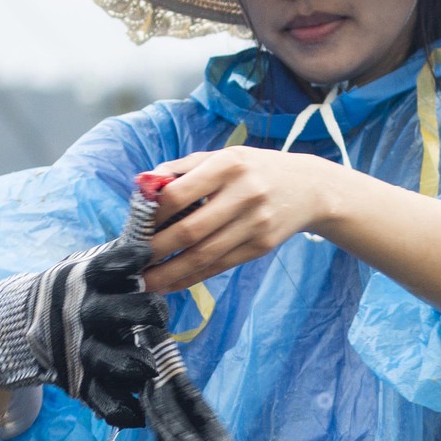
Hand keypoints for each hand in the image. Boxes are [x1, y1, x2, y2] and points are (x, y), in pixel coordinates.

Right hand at [0, 237, 170, 426]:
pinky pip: (100, 399)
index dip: (128, 261)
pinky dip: (120, 410)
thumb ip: (118, 261)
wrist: (22, 325)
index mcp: (85, 281)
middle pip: (113, 313)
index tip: (145, 258)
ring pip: (105, 359)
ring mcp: (79, 350)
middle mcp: (82, 315)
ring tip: (150, 369)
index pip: (108, 266)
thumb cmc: (72, 293)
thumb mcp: (86, 268)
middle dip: (142, 312)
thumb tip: (155, 244)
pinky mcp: (79, 380)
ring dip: (131, 365)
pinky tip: (139, 415)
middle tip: (159, 315)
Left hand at [139, 149, 341, 294]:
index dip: (153, 215)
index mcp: (227, 165)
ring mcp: (255, 224)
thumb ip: (183, 169)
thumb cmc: (255, 169)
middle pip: (189, 231)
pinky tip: (173, 283)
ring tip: (147, 282)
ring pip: (204, 255)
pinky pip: (220, 266)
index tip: (136, 227)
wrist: (309, 188)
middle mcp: (243, 194)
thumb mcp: (224, 157)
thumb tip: (144, 186)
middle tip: (131, 263)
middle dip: (155, 251)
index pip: (178, 194)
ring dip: (170, 272)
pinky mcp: (261, 247)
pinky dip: (193, 278)